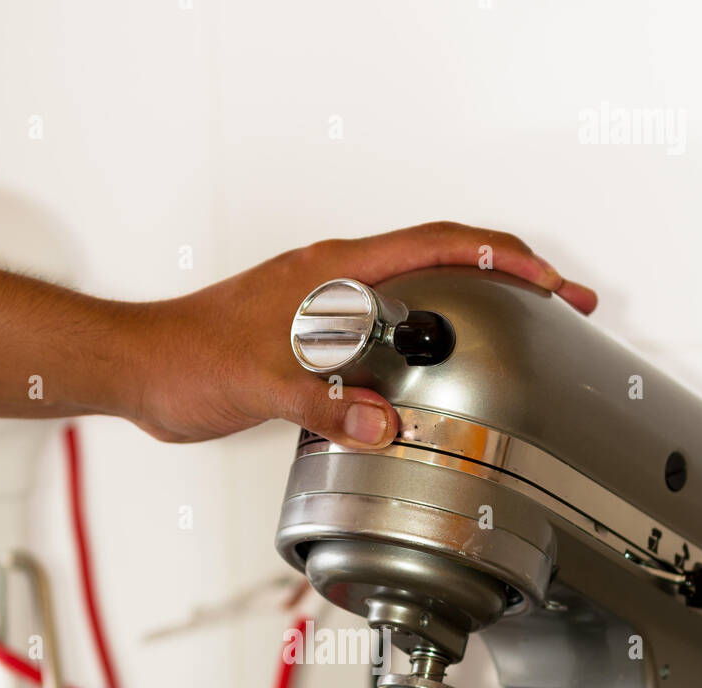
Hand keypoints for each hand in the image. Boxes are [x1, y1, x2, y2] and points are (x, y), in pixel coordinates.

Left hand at [129, 221, 597, 446]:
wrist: (140, 370)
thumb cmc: (185, 358)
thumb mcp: (259, 385)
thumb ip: (325, 405)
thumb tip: (384, 428)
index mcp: (334, 272)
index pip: (439, 246)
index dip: (504, 261)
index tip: (551, 282)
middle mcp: (336, 280)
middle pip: (444, 262)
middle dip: (511, 280)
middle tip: (561, 307)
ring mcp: (328, 307)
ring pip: (420, 297)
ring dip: (473, 311)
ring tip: (520, 337)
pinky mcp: (314, 340)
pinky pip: (389, 335)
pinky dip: (427, 350)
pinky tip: (435, 382)